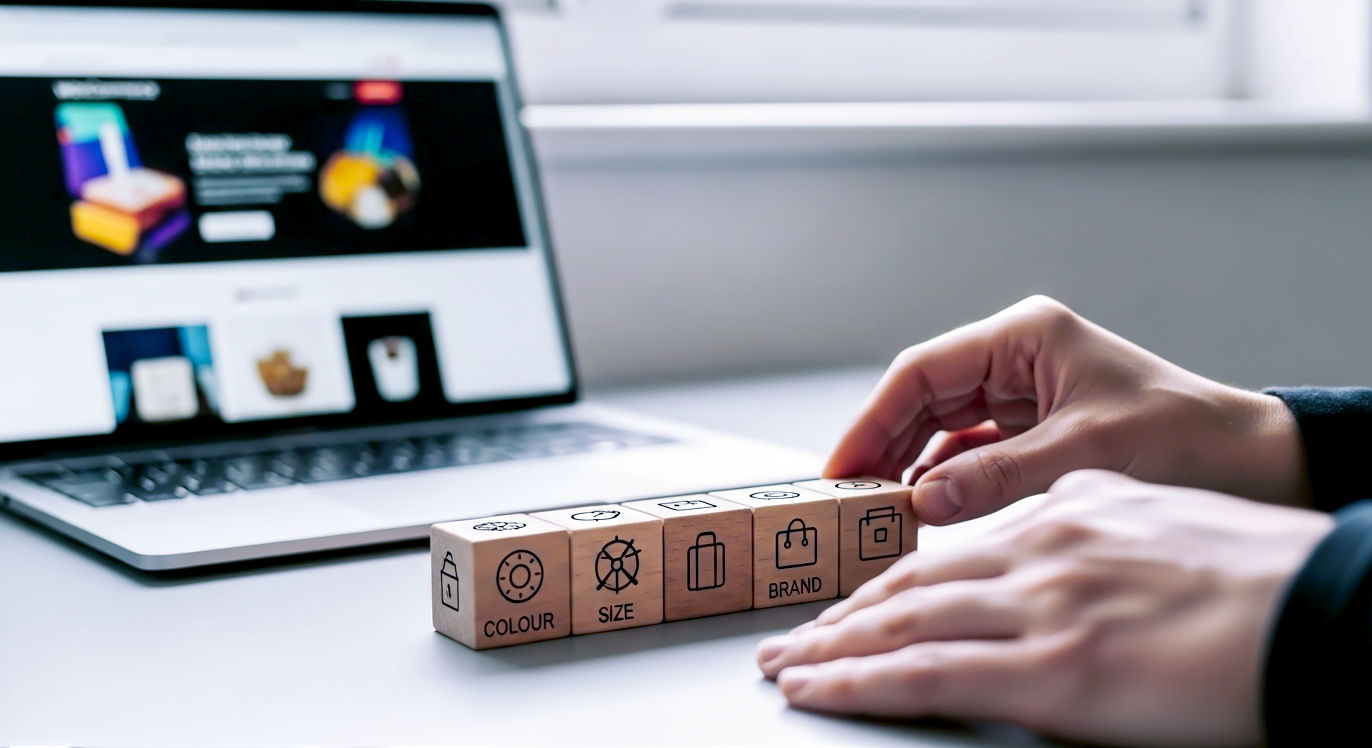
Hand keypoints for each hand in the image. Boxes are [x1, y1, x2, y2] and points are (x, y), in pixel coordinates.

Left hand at [756, 471, 1332, 745]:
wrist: (1327, 610)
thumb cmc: (1265, 584)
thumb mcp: (1161, 534)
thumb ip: (1090, 547)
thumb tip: (1051, 577)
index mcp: (1071, 511)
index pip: (954, 550)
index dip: (891, 582)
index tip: (852, 605)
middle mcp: (1043, 547)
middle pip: (912, 583)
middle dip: (842, 616)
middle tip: (793, 639)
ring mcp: (1041, 605)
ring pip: (903, 623)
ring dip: (833, 649)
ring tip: (789, 668)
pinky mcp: (1052, 668)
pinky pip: (927, 673)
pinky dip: (860, 682)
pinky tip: (821, 691)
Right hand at [826, 295, 1308, 523]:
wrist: (1255, 461)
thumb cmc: (1187, 437)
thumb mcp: (1085, 454)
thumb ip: (996, 477)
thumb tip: (921, 500)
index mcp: (1025, 336)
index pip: (922, 371)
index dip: (873, 420)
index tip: (842, 468)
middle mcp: (1016, 357)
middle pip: (922, 398)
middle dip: (883, 447)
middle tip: (848, 498)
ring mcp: (1022, 392)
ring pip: (939, 426)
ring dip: (909, 467)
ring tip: (875, 510)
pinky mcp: (1032, 427)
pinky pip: (968, 452)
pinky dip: (943, 481)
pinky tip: (923, 510)